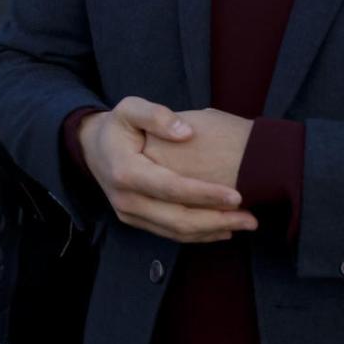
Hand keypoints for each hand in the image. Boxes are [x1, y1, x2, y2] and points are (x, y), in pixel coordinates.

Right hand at [79, 97, 257, 243]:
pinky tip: (223, 228)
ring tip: (245, 223)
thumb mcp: (129, 108)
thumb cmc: (117, 126)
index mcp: (126, 171)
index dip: (205, 194)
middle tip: (252, 218)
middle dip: (218, 220)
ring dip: (213, 231)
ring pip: (176, 232)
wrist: (91, 148)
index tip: (237, 195)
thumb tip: (186, 133)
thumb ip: (156, 115)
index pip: (171, 188)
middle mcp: (126, 199)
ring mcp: (129, 213)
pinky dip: (199, 234)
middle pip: (177, 219)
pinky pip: (170, 234)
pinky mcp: (135, 220)